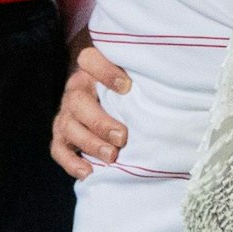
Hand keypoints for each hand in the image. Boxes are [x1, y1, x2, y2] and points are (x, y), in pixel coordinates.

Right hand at [50, 30, 132, 178]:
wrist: (99, 101)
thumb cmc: (124, 92)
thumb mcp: (129, 80)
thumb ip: (140, 79)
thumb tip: (173, 84)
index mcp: (91, 72)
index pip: (88, 59)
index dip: (103, 70)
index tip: (126, 86)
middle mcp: (76, 91)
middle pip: (78, 102)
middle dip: (100, 122)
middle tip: (122, 136)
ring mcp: (66, 114)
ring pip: (68, 127)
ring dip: (90, 143)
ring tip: (112, 156)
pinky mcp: (61, 136)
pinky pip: (58, 149)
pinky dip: (71, 162)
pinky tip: (88, 172)